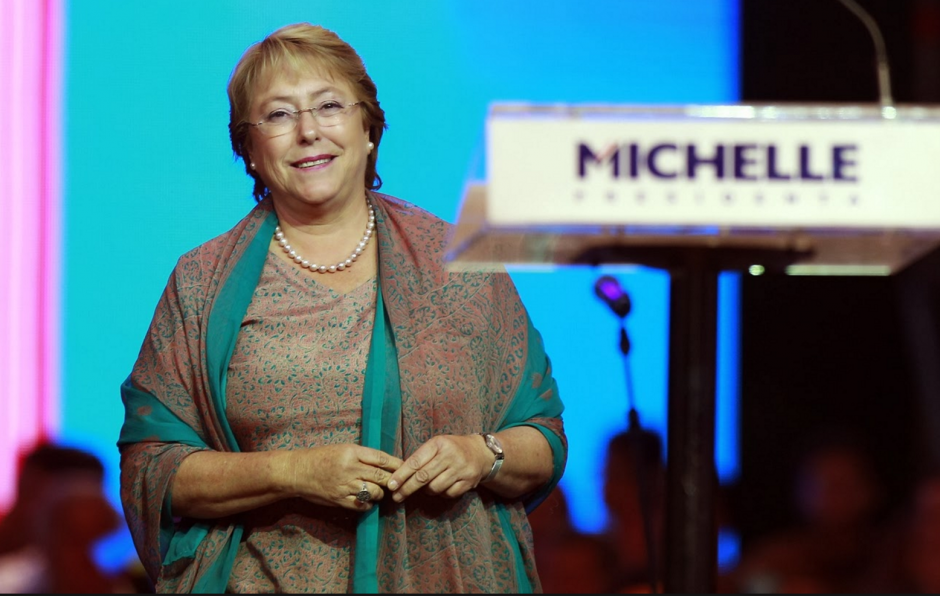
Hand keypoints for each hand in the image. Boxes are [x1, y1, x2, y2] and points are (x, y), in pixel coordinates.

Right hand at [286, 444, 402, 510]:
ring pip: (374, 491)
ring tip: (379, 491)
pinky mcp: (339, 499)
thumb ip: (362, 456)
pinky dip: (368, 504)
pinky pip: (361, 504)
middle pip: (381, 476)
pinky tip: (367, 501)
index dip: (396, 464)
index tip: (405, 467)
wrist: (298, 472)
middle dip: (392, 481)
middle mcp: (349, 468)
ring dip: (380, 493)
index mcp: (351, 452)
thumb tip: (384, 463)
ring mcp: (344, 485)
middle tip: (399, 483)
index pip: (381, 458)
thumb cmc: (321, 457)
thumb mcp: (342, 449)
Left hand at [386, 434, 489, 502]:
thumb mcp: (437, 445)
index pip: (416, 461)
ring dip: (426, 491)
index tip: (391, 485)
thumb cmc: (452, 448)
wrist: (481, 452)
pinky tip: (440, 488)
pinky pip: (448, 494)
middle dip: (407, 488)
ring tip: (425, 488)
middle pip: (423, 477)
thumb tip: (399, 476)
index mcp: (439, 444)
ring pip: (435, 488)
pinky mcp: (469, 482)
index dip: (402, 475)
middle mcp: (450, 455)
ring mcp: (461, 469)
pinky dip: (441, 494)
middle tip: (396, 497)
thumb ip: (421, 458)